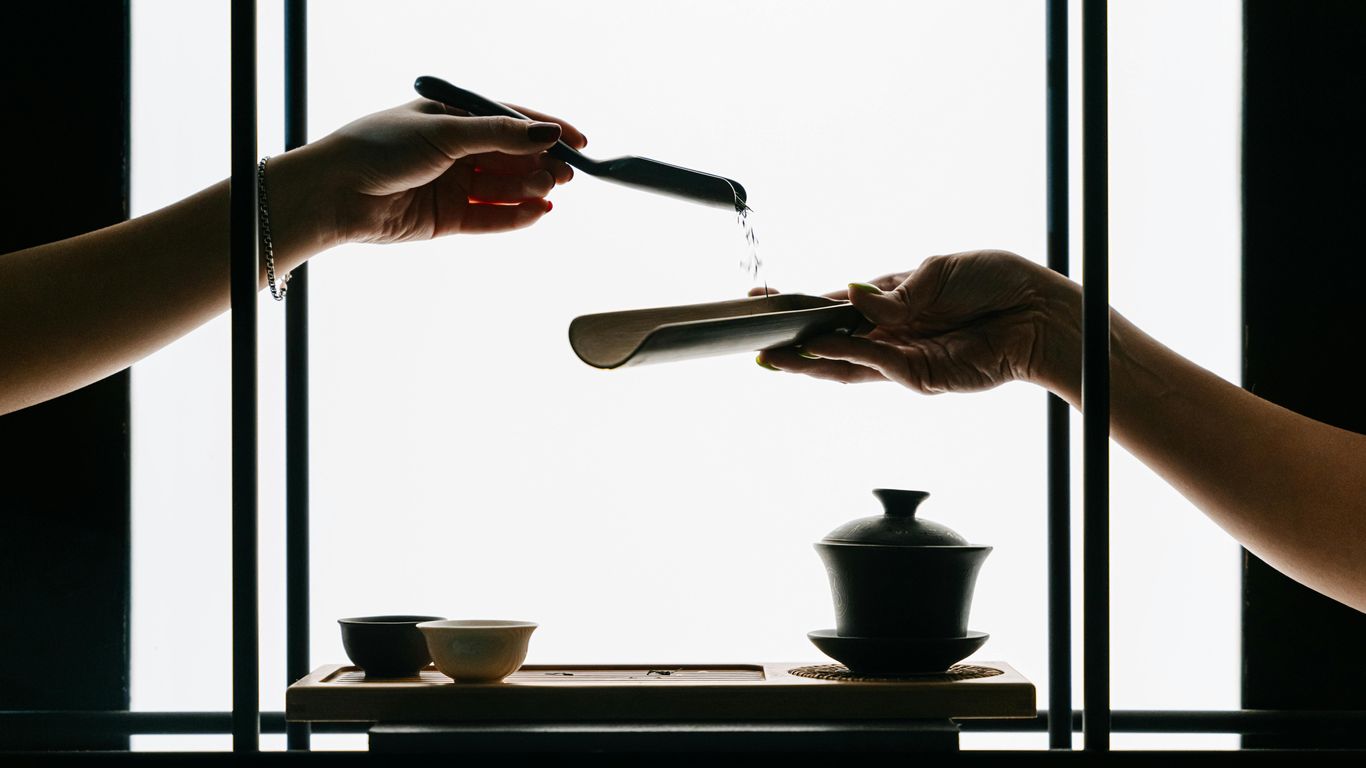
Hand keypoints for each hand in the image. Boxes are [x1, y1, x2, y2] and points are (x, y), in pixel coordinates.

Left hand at [282, 98, 587, 248]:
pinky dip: (515, 216)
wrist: (336, 193)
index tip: (579, 142)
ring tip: (550, 190)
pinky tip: (538, 213)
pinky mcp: (447, 219)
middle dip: (541, 163)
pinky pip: (490, 217)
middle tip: (566, 173)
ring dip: (531, 188)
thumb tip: (548, 133)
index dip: (546, 130)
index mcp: (452, 117)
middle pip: (511, 157)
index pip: (510, 121)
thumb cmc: (382, 148)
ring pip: (504, 188)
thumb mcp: (446, 131)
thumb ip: (500, 135)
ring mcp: (452, 185)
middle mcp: (455, 150)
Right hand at [757, 250, 1079, 396]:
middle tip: (753, 337)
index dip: (800, 305)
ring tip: (773, 355)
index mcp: (890, 301)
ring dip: (807, 359)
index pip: (834, 305)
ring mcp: (902, 358)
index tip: (763, 298)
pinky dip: (846, 356)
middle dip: (791, 340)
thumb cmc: (994, 282)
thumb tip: (852, 293)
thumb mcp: (937, 273)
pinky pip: (875, 366)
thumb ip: (892, 294)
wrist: (1038, 311)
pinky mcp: (921, 377)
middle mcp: (890, 333)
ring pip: (844, 364)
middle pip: (830, 341)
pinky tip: (820, 346)